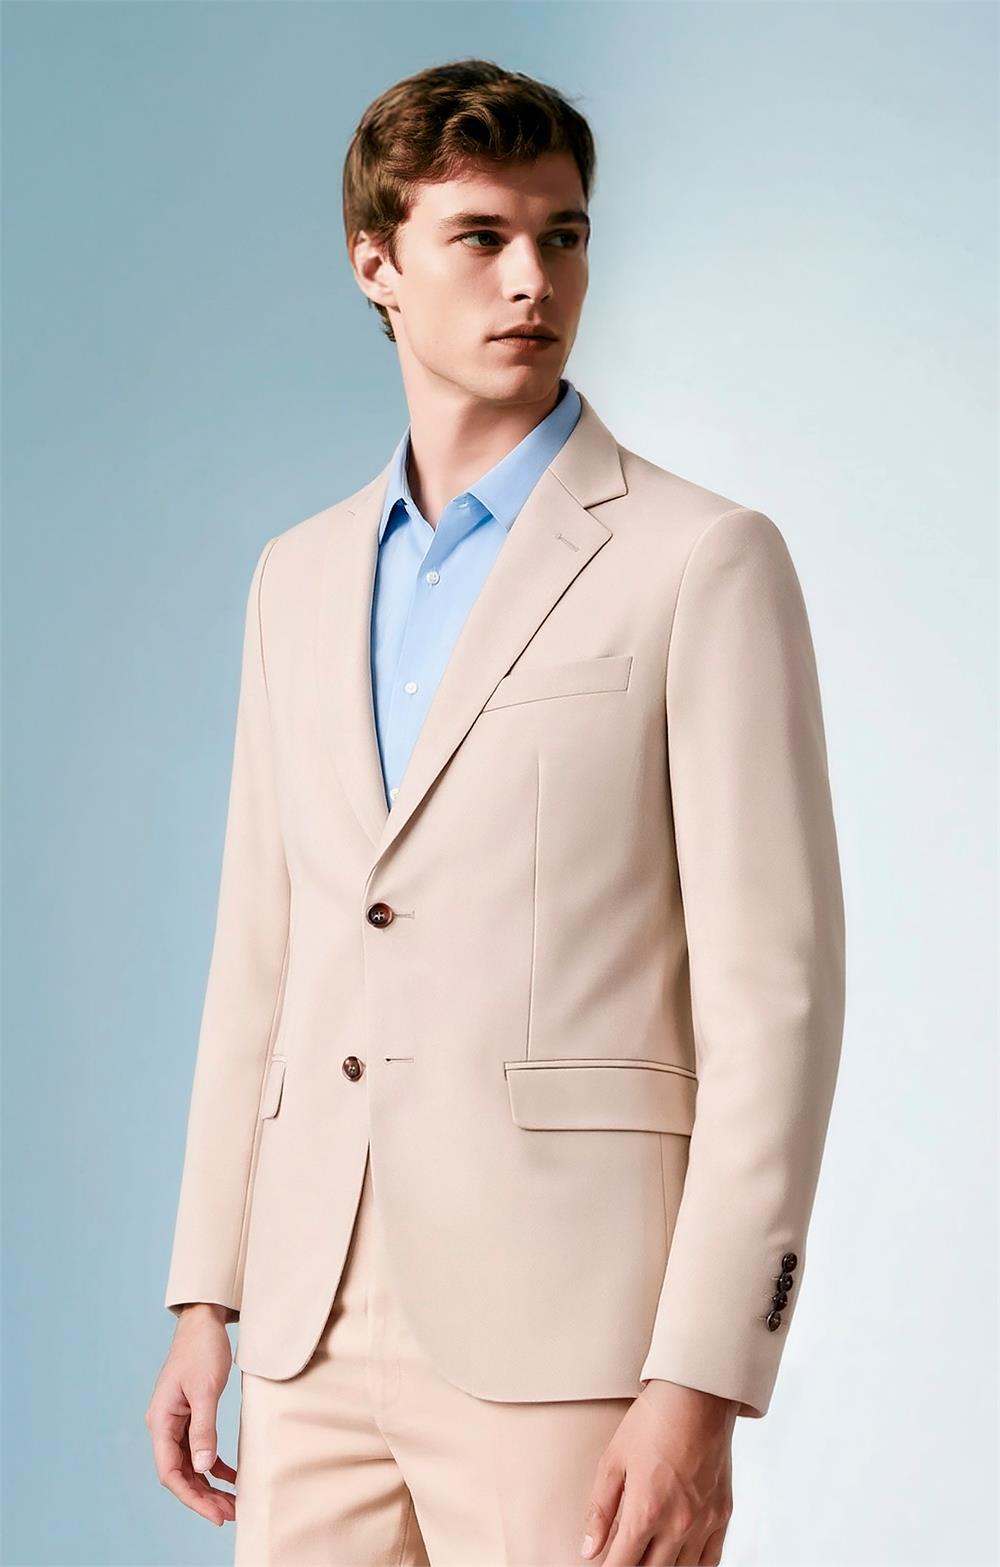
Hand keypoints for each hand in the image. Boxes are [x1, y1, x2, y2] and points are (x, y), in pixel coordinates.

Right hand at [145, 1304, 237, 1526]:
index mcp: (161, 1421)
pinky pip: (198, 1450)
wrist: (203, 1321)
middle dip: (203, 1497)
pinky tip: (231, 1476)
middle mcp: (164, 1426)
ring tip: (233, 1503)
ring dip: (209, 1485)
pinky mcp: (189, 1416)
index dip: (192, 1497)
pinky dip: (214, 1465)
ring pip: (190, 1465)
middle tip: (231, 1513)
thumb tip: (205, 1468)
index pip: (171, 1472)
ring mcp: (175, 1422)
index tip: (216, 1514)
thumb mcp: (205, 1389)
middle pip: (180, 1473)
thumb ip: (204, 1429)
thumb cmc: (202, 1350)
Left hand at [579, 1379, 736, 1565]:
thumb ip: (600, 1509)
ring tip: (647, 1558)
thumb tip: (588, 1549)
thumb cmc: (652, 1422)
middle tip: (622, 1559)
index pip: (622, 1566)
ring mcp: (703, 1522)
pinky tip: (679, 1562)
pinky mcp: (722, 1515)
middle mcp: (677, 1525)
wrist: (697, 1396)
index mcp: (645, 1512)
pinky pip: (710, 1561)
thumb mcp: (613, 1460)